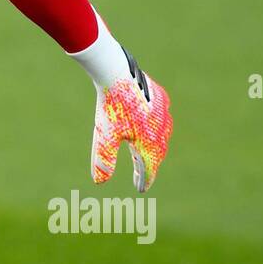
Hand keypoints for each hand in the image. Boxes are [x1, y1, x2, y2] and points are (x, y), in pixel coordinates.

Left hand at [89, 49, 173, 191]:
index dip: (144, 180)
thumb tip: (99, 182)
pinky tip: (152, 126)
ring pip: (162, 135)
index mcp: (149, 142)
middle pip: (157, 154)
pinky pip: (162, 116)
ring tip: (145, 154)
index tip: (140, 189)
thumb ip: (104, 159)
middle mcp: (161, 130)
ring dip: (155, 146)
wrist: (117, 73)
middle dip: (149, 166)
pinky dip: (157, 125)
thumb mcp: (104, 136)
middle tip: (140, 177)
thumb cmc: (110, 107)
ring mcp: (163, 112)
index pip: (149, 168)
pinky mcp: (160, 97)